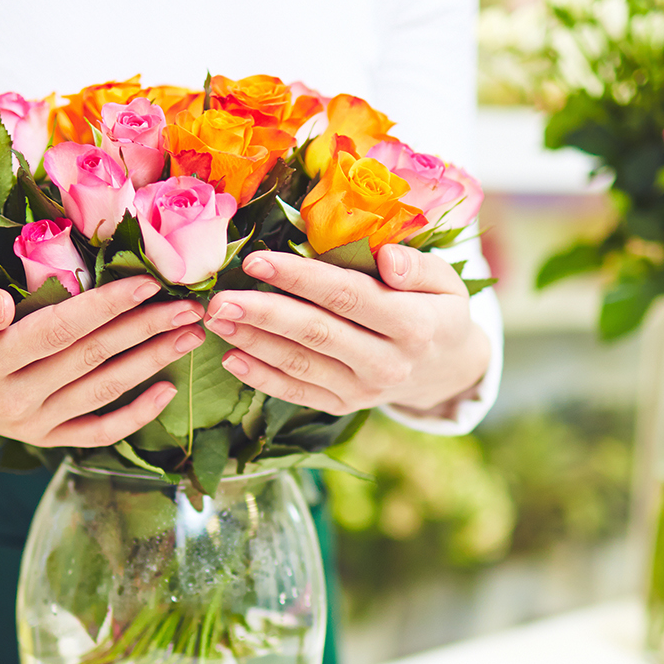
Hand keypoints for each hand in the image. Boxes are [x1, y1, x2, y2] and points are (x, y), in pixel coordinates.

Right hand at [0, 276, 205, 447]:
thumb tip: (3, 305)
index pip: (58, 330)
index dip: (105, 306)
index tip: (147, 281)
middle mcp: (14, 399)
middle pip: (92, 358)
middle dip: (145, 329)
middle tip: (191, 304)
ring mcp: (31, 424)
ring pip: (102, 392)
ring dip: (151, 363)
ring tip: (191, 335)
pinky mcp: (42, 438)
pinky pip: (94, 433)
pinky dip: (133, 416)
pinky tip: (167, 391)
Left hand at [203, 245, 489, 417]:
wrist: (446, 370)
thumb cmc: (438, 310)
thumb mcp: (446, 282)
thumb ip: (417, 267)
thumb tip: (387, 258)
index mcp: (414, 325)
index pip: (347, 297)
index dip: (299, 278)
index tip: (256, 261)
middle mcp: (387, 363)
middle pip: (316, 333)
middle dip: (264, 314)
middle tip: (221, 299)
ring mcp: (364, 391)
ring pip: (301, 365)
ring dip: (254, 343)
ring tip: (217, 320)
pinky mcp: (344, 406)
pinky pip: (298, 393)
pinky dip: (262, 379)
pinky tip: (232, 358)